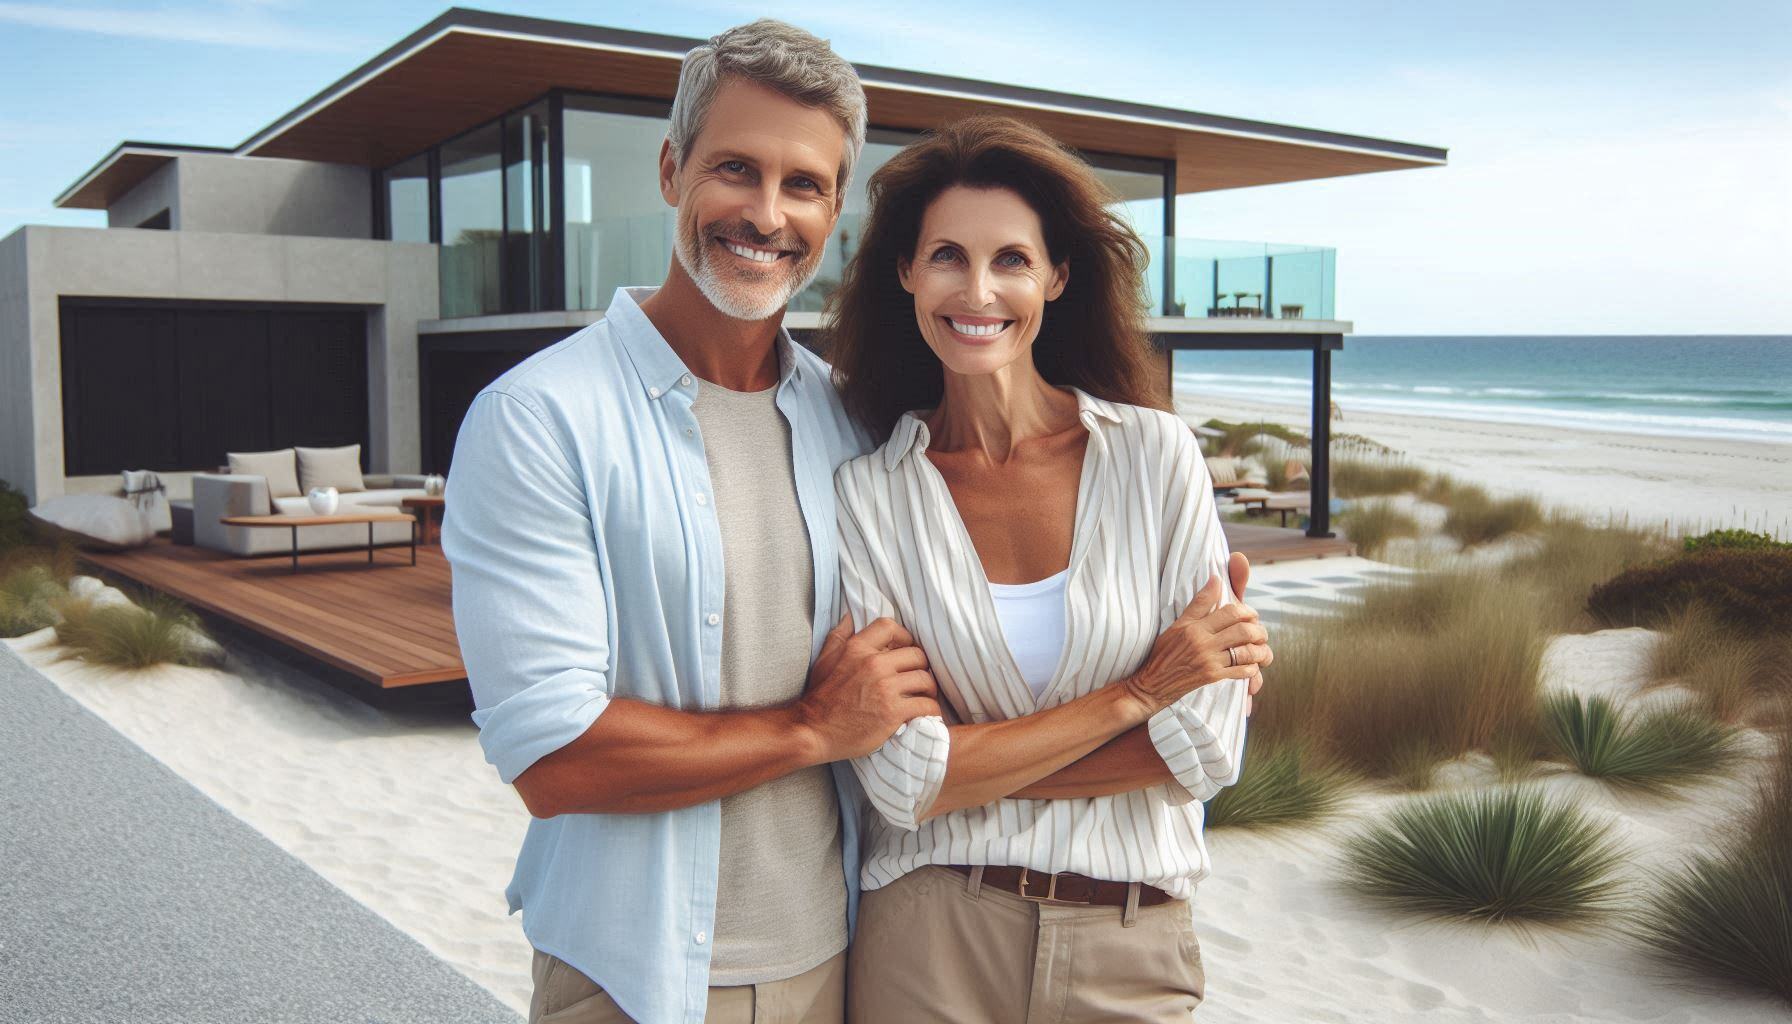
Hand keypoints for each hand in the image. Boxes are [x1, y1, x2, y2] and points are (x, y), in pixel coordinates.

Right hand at [796, 615, 940, 761]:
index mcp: (857, 648)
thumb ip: (839, 636)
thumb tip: (850, 615)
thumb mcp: (825, 660)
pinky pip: (925, 704)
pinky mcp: (892, 712)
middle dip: (921, 667)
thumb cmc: (820, 697)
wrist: (813, 731)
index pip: (890, 627)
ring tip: (925, 697)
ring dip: (929, 690)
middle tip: (919, 679)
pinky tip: (926, 713)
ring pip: (925, 679)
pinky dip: (930, 710)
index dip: (904, 637)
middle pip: (917, 655)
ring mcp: (884, 688)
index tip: (906, 651)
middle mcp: (873, 664)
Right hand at [1119, 570, 1269, 716]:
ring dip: (1260, 650)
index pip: (1231, 612)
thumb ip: (1200, 603)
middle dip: (1259, 630)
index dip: (1247, 611)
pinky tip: (1251, 665)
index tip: (1250, 614)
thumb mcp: (1178, 624)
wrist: (1150, 684)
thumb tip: (1216, 579)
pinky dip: (1252, 668)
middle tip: (1260, 632)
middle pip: (1243, 630)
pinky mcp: (1212, 678)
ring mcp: (1209, 662)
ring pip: (1246, 652)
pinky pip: (1241, 672)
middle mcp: (1203, 643)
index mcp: (1195, 627)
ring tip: (1260, 648)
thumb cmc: (1163, 653)